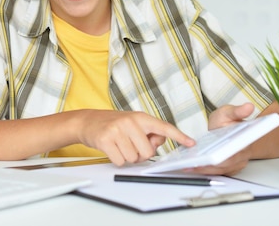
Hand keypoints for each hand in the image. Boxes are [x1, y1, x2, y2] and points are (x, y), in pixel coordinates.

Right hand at [77, 110, 194, 165]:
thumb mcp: (133, 124)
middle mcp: (130, 122)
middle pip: (147, 152)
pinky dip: (116, 159)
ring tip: (119, 145)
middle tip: (129, 145)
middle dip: (139, 154)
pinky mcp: (106, 140)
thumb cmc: (113, 124)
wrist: (87, 121)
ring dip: (127, 157)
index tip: (191, 143)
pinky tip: (111, 148)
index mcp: (140, 117)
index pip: (163, 127)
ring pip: (133, 158)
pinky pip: (120, 161)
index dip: (178, 136)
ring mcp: (117, 130)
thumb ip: (149, 132)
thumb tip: (160, 140)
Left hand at [187, 102, 255, 175]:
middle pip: (226, 164)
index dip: (223, 157)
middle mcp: (243, 155)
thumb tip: (249, 106)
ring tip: (189, 167)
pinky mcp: (228, 168)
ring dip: (204, 169)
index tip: (211, 158)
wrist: (225, 128)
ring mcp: (235, 163)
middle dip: (209, 165)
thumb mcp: (229, 112)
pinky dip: (204, 170)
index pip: (236, 153)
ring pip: (220, 170)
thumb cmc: (228, 121)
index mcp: (245, 142)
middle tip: (194, 164)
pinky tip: (192, 167)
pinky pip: (216, 171)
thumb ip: (238, 110)